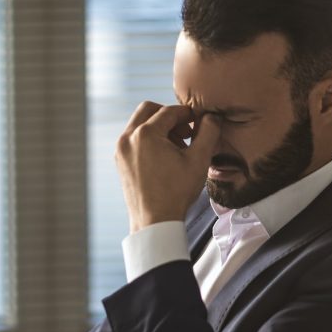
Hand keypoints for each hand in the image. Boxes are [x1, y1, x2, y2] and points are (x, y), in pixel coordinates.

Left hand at [115, 101, 220, 232]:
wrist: (154, 222)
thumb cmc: (176, 193)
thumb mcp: (199, 160)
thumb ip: (208, 132)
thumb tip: (211, 117)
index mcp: (145, 134)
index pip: (169, 112)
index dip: (188, 114)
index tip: (199, 122)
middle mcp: (128, 138)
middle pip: (149, 110)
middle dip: (169, 116)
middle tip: (186, 132)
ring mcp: (120, 150)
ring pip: (139, 123)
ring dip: (158, 127)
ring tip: (177, 146)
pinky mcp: (119, 161)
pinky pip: (133, 138)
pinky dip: (148, 139)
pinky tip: (164, 156)